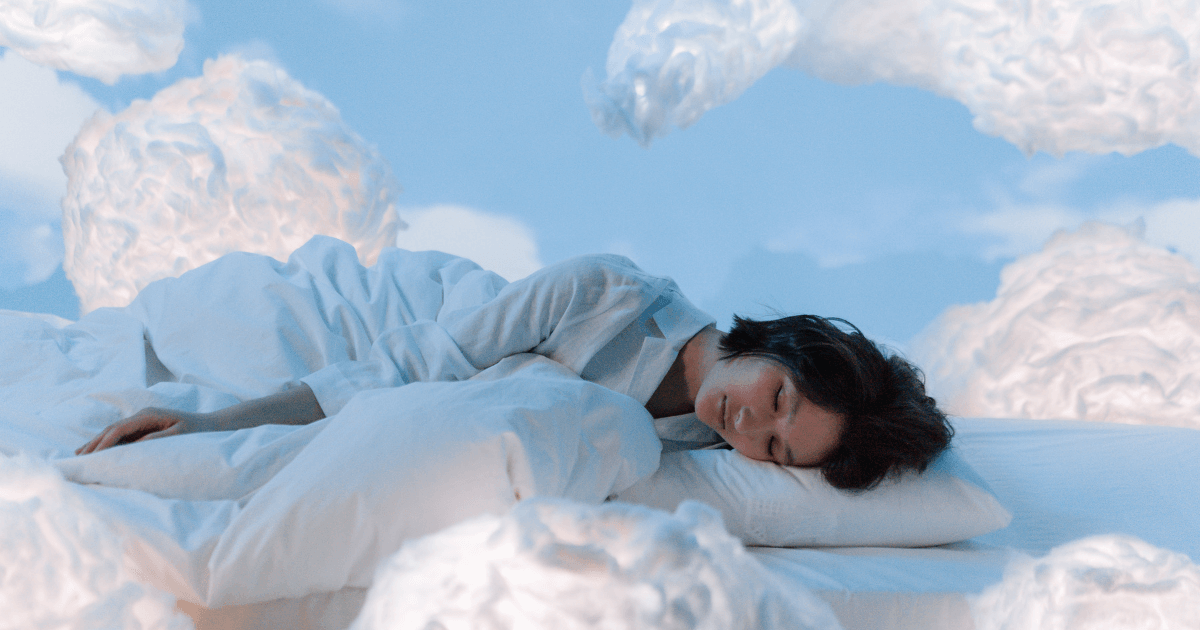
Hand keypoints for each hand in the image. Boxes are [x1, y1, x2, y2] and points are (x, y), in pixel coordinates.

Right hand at [76, 407, 218, 454]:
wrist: (211, 425)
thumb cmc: (198, 431)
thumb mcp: (181, 434)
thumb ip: (160, 438)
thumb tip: (138, 442)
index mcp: (149, 415)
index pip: (120, 429)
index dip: (104, 442)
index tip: (92, 456)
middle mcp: (143, 414)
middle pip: (112, 428)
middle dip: (94, 443)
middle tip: (77, 458)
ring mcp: (142, 419)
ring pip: (113, 430)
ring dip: (97, 442)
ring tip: (80, 454)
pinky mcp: (144, 426)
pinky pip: (121, 434)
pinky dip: (107, 441)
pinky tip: (97, 449)